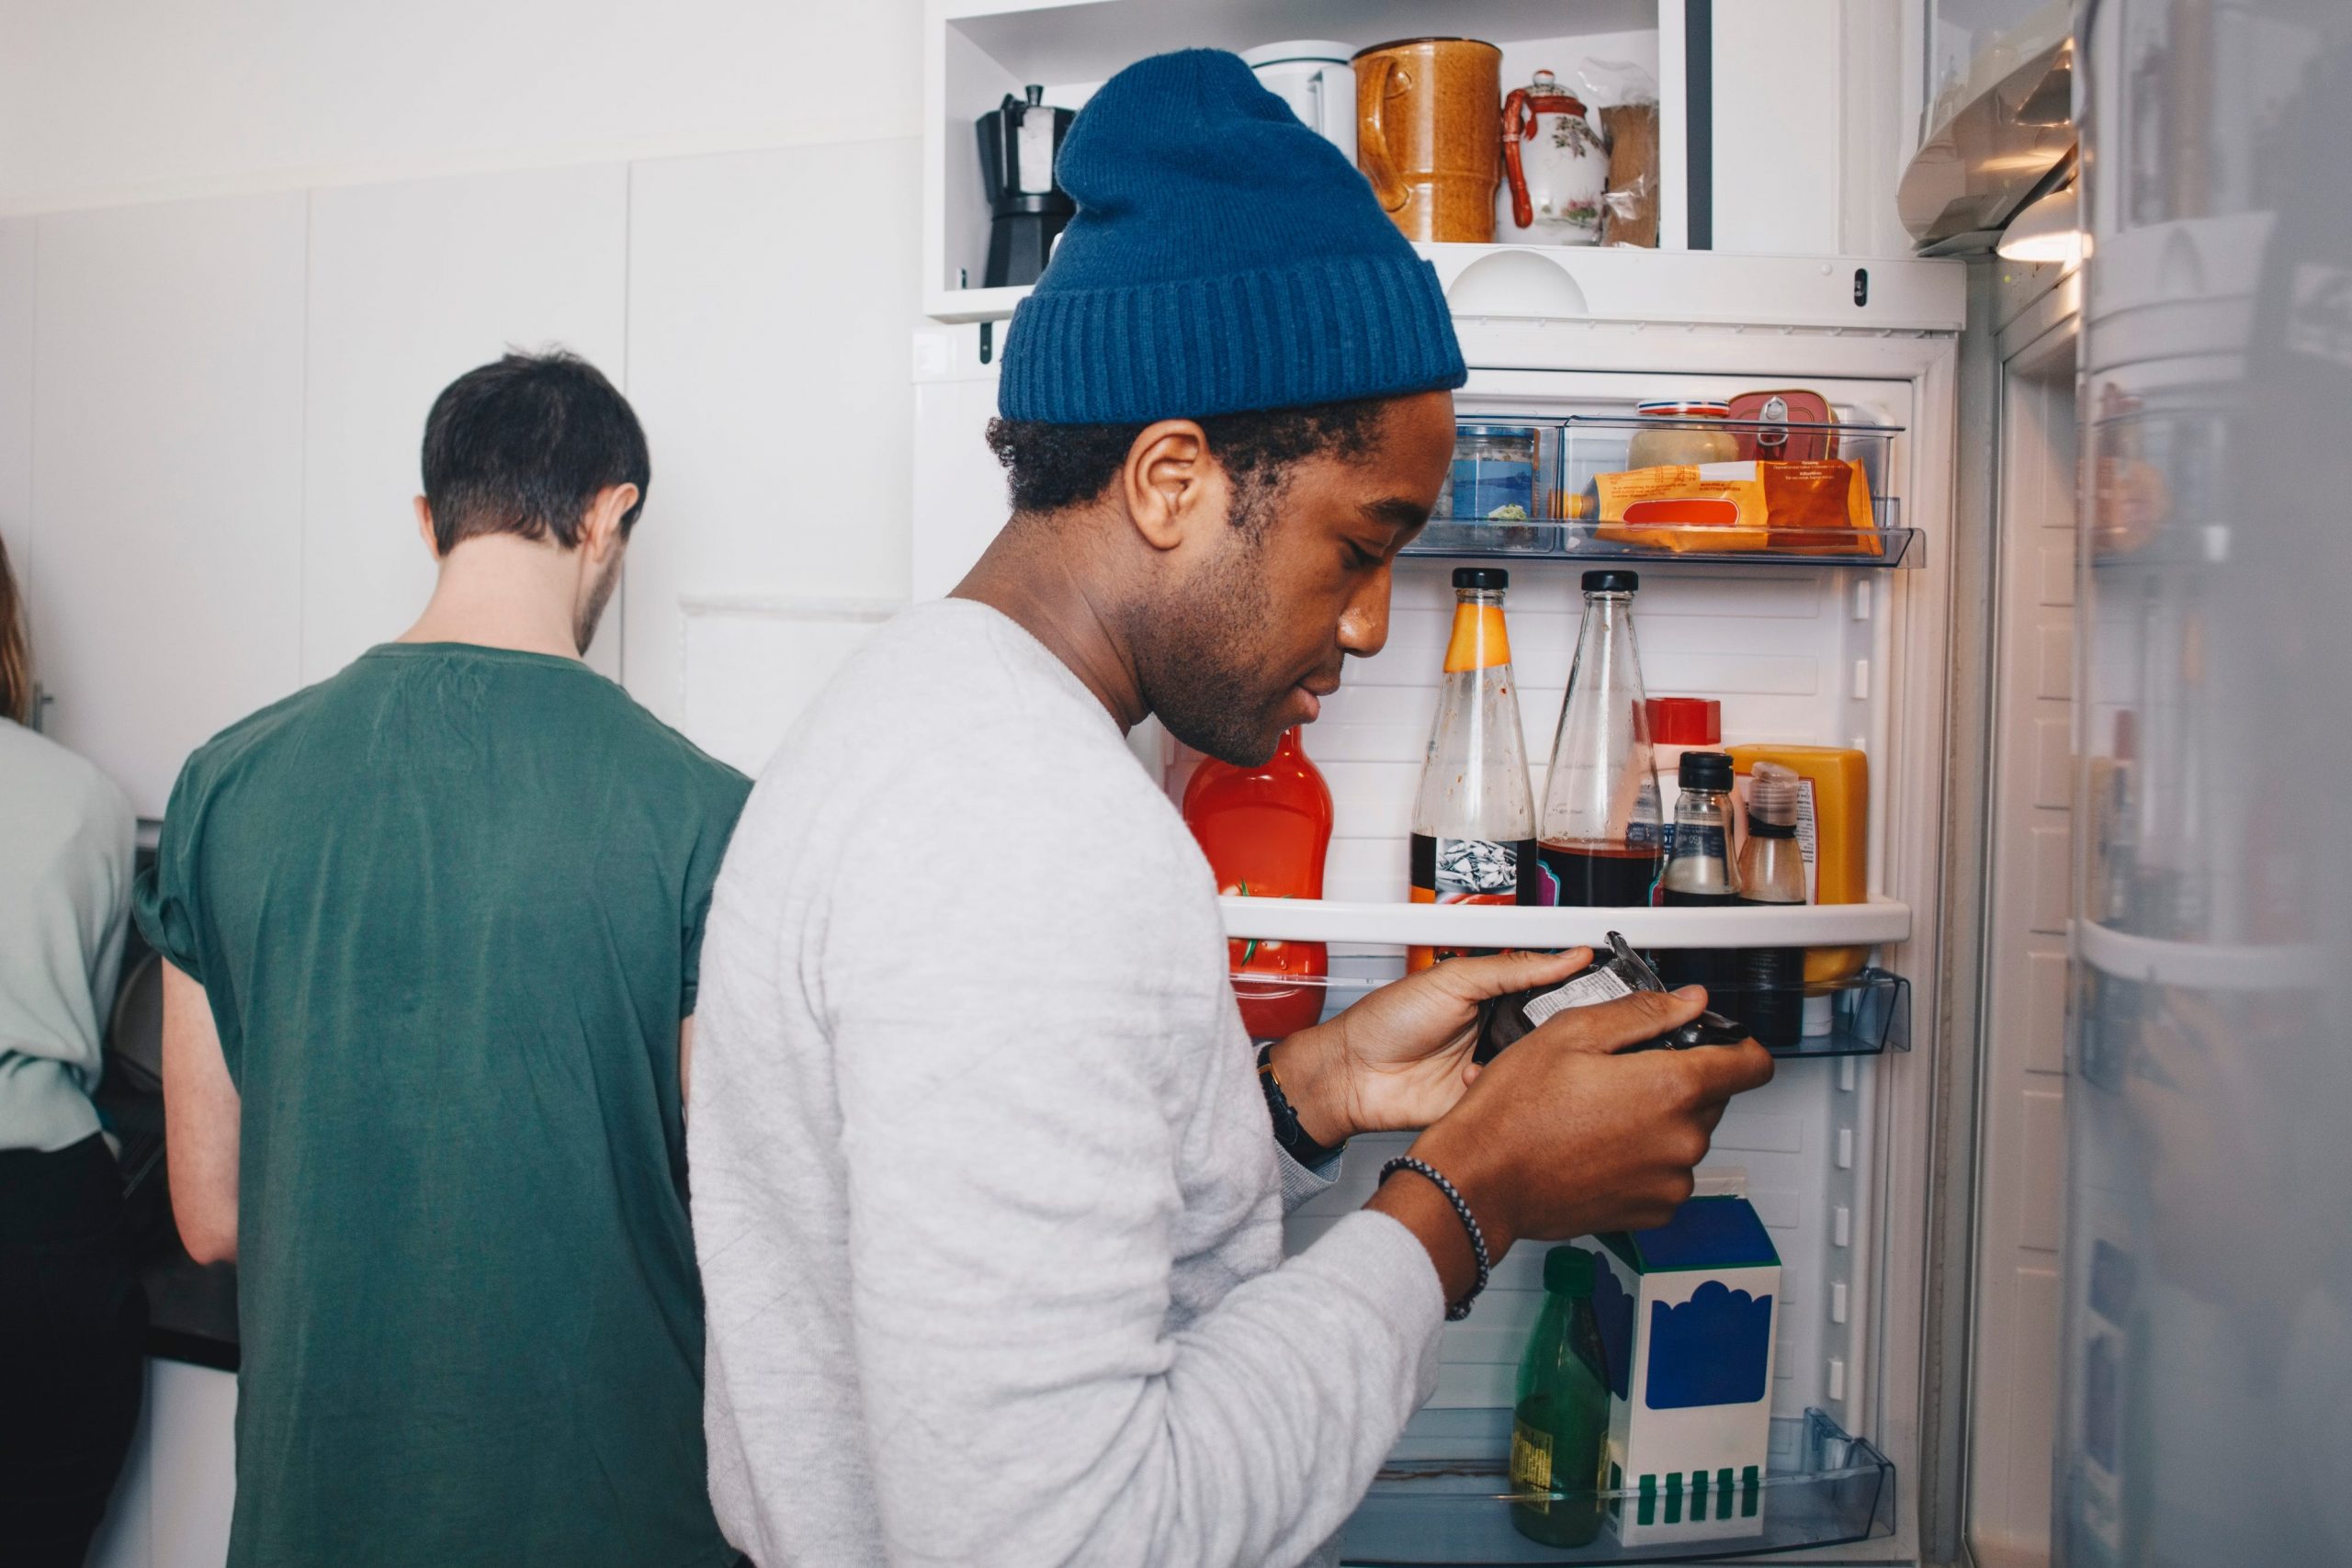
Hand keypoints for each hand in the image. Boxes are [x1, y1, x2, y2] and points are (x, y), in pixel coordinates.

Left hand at [1267, 948, 1595, 1145]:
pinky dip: (1510, 1089)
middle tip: (1562, 1024)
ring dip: (1533, 1060)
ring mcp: (1493, 1067)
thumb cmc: (1386, 1021)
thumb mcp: (1453, 979)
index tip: (1605, 985)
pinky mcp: (1486, 1101)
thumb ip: (1512, 967)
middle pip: (1552, 1030)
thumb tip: (1566, 955)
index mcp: (1493, 995)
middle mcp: (1497, 1030)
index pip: (1549, 989)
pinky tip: (1485, 1078)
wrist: (1354, 1074)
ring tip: (1516, 1051)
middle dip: (1558, 1029)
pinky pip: (1517, 1098)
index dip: (1574, 988)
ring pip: (1540, 1066)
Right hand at [1369, 985, 1774, 1303]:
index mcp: (1671, 1088)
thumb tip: (1688, 1001)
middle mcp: (1681, 1139)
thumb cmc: (1514, 1112)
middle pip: (1712, 1097)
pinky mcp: (1651, 1210)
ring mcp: (1669, 1180)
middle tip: (1623, 1073)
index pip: (1752, 1064)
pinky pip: (1667, 1173)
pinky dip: (1645, 1158)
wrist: (1482, 1182)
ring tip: (1601, 1112)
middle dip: (1679, 1079)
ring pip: (1687, 1135)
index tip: (1719, 1042)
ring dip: (1660, 1120)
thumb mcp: (1572, 1034)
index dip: (1738, 1045)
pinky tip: (1600, 1145)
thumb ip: (1643, 1013)